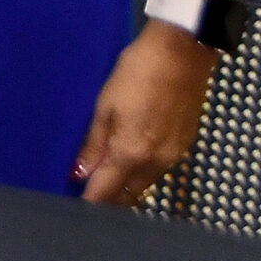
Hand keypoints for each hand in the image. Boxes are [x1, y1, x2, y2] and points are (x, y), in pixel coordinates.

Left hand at [72, 20, 216, 204]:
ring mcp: (174, 156)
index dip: (90, 202)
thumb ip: (94, 143)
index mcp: (131, 153)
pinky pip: (161, 170)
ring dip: (127, 188)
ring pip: (146, 184)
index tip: (74, 205)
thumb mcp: (105, 105)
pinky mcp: (186, 145)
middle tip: (88, 193)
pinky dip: (144, 173)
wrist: (181, 54)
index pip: (107, 192)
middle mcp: (156, 162)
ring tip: (106, 180)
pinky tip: (131, 163)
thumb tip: (79, 174)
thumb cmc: (136, 74)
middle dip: (109, 200)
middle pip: (130, 195)